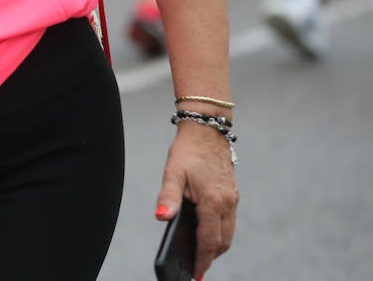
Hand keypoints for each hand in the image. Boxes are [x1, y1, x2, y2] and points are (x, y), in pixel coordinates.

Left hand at [155, 121, 238, 278]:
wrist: (207, 129)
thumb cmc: (188, 150)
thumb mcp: (172, 172)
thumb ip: (167, 196)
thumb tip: (162, 217)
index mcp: (213, 201)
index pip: (208, 239)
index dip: (202, 259)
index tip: (196, 273)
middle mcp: (227, 202)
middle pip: (223, 241)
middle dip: (210, 256)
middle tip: (197, 268)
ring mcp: (233, 198)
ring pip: (228, 232)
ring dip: (216, 245)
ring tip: (201, 256)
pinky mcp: (233, 193)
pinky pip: (229, 220)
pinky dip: (220, 232)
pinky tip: (208, 233)